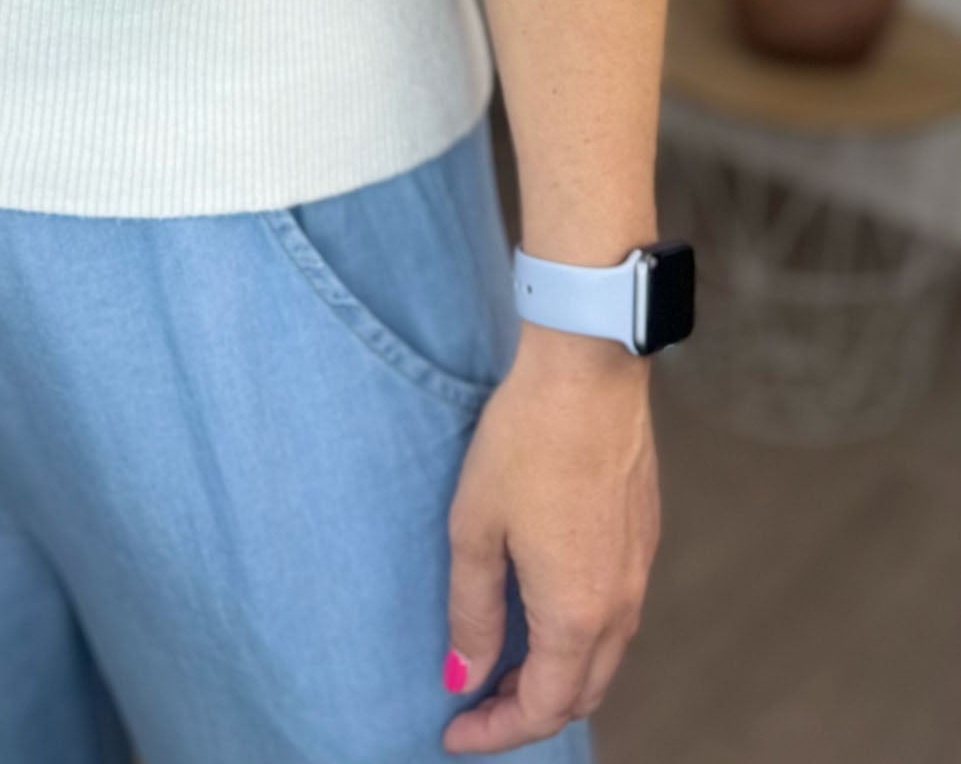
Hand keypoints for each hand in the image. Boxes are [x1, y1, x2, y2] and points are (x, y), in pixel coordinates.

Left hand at [441, 323, 658, 752]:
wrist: (589, 371)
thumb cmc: (525, 441)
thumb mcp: (476, 527)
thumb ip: (472, 611)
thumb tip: (464, 676)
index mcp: (576, 613)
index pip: (543, 708)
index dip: (496, 732)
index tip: (454, 734)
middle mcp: (620, 604)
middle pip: (582, 694)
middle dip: (529, 713)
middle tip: (477, 705)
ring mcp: (639, 570)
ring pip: (604, 657)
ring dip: (558, 676)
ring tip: (505, 664)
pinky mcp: (644, 537)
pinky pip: (617, 615)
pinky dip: (581, 638)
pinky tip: (544, 611)